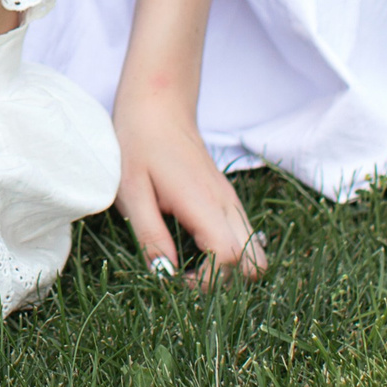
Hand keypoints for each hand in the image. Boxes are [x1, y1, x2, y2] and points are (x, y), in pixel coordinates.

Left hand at [110, 85, 266, 287]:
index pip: (231, 258)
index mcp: (203, 203)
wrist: (157, 104)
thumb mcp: (131, 191)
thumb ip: (150, 235)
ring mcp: (230, 201)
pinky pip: (244, 236)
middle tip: (187, 277)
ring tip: (192, 265)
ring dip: (230, 269)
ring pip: (255, 251)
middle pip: (255, 263)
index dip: (208, 281)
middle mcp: (226, 205)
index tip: (177, 279)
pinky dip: (230, 253)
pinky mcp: (226, 199)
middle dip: (226, 282)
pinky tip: (196, 247)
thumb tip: (164, 274)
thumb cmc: (138, 143)